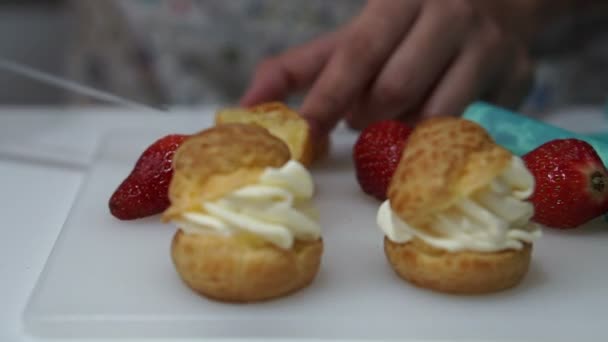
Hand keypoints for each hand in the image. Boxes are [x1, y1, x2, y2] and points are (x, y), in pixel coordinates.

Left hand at [241, 0, 538, 135]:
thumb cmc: (406, 27)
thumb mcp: (354, 37)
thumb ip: (301, 67)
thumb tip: (247, 104)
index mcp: (399, 0)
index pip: (357, 53)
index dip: (328, 96)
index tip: (305, 133)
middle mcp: (449, 16)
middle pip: (396, 89)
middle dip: (369, 115)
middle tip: (361, 117)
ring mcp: (489, 48)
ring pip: (435, 115)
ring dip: (403, 131)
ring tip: (395, 118)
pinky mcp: (517, 80)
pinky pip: (469, 128)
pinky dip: (438, 138)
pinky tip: (430, 124)